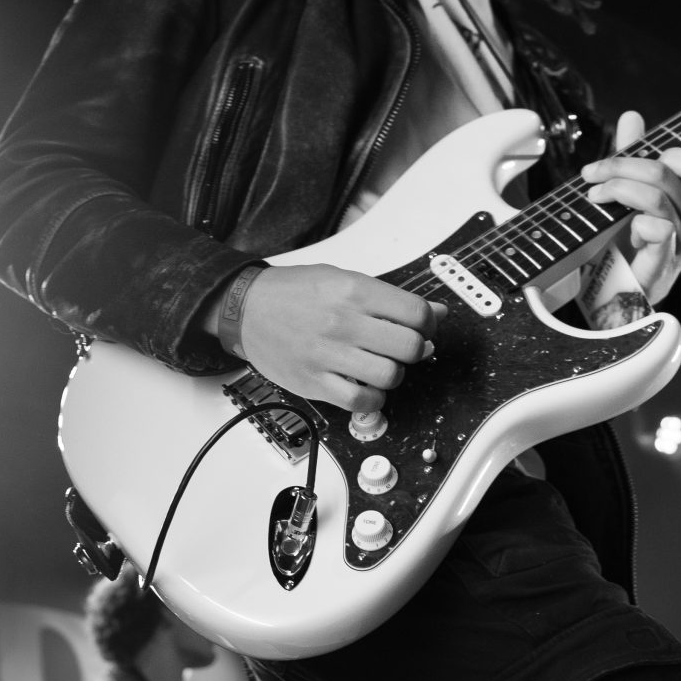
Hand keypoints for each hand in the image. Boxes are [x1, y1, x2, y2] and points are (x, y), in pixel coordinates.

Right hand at [229, 264, 438, 412]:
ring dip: (393, 374)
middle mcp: (342, 322)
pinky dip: (372, 399)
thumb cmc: (292, 292)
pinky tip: (366, 386)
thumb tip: (436, 313)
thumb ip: (389, 298)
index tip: (422, 328)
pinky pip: (360, 401)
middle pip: (409, 347)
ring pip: (389, 376)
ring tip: (380, 366)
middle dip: (415, 350)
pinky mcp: (314, 381)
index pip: (416, 313)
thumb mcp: (343, 279)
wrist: (244, 308)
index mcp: (353, 290)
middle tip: (402, 348)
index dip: (428, 324)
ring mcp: (327, 354)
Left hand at [579, 111, 680, 306]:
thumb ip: (633, 155)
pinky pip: (658, 230)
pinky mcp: (664, 263)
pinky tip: (624, 232)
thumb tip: (632, 116)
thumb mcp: (629, 191)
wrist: (621, 289)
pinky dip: (635, 224)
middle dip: (619, 166)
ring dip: (617, 191)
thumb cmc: (628, 238)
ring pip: (657, 198)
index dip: (660, 151)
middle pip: (664, 172)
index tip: (622, 156)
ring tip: (595, 199)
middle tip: (591, 176)